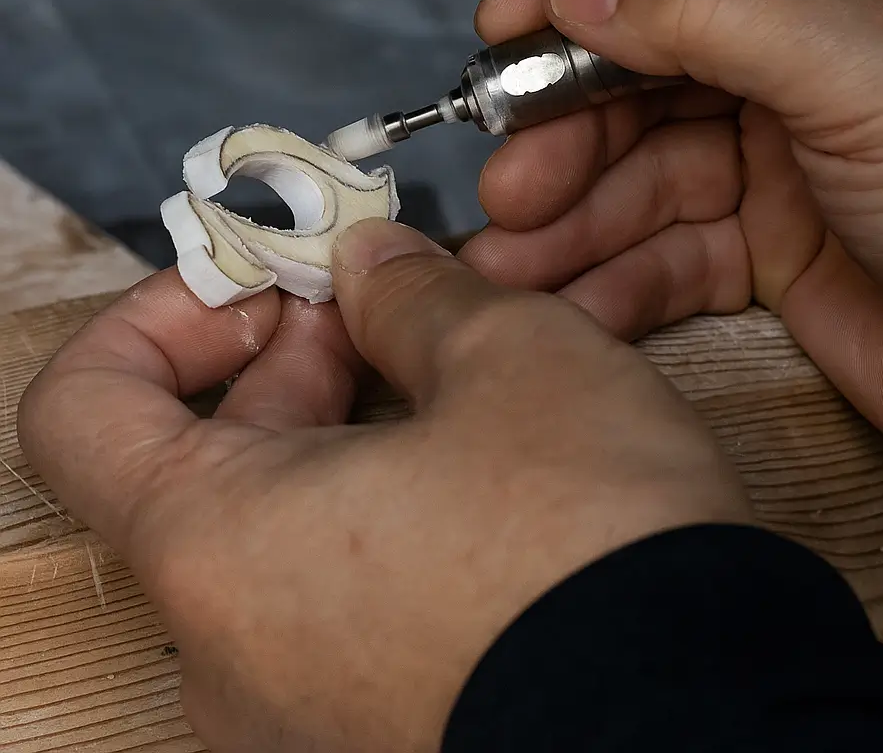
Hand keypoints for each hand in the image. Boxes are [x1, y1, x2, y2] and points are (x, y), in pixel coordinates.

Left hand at [18, 219, 747, 752]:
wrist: (711, 715)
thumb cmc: (590, 534)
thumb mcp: (508, 355)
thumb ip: (409, 292)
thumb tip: (371, 263)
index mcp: (217, 546)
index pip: (84, 409)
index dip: (166, 313)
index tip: (266, 279)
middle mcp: (230, 653)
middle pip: (199, 463)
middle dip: (290, 359)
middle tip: (381, 307)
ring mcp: (302, 708)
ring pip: (280, 531)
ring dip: (344, 431)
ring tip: (448, 374)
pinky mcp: (378, 727)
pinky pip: (339, 598)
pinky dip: (379, 511)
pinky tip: (476, 467)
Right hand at [461, 0, 882, 471]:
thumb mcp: (869, 66)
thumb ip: (720, 6)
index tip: (503, 22)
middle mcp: (792, 66)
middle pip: (638, 76)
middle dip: (562, 132)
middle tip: (506, 182)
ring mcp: (773, 164)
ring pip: (637, 178)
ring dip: (565, 221)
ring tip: (506, 262)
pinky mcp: (763, 253)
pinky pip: (663, 258)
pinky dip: (607, 282)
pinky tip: (562, 305)